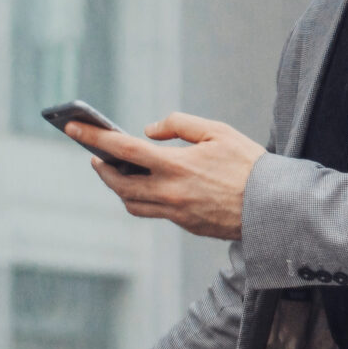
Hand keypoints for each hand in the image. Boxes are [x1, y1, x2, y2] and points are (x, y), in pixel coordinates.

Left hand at [75, 112, 265, 240]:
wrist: (274, 206)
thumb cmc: (249, 164)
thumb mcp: (218, 131)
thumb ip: (179, 124)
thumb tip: (148, 130)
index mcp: (176, 166)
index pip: (122, 149)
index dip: (94, 137)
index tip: (73, 127)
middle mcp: (170, 192)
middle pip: (117, 182)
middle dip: (101, 168)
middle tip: (95, 155)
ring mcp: (176, 212)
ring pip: (131, 202)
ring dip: (118, 187)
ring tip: (118, 172)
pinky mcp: (186, 224)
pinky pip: (153, 212)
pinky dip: (141, 197)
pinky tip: (147, 186)